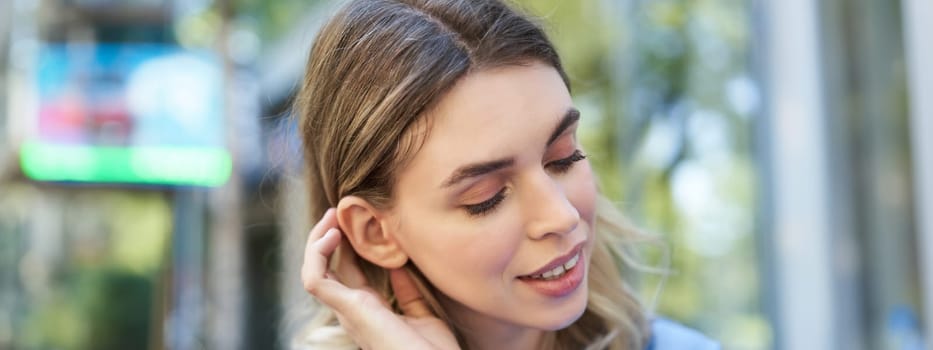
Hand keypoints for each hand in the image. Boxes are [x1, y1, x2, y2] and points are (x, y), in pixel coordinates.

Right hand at [301, 208, 459, 349]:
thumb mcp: (423, 314)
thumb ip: (408, 291)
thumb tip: (400, 266)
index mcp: (368, 309)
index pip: (347, 271)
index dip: (347, 245)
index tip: (354, 221)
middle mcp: (352, 310)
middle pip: (325, 268)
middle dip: (326, 237)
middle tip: (337, 211)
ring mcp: (347, 311)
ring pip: (313, 272)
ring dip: (316, 241)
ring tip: (331, 217)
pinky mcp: (348, 310)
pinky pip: (315, 280)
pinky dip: (317, 255)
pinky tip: (333, 235)